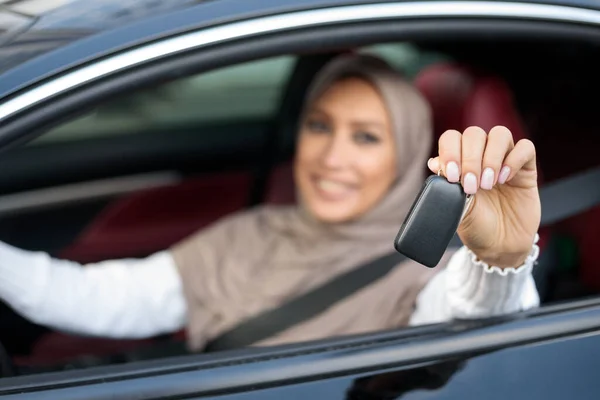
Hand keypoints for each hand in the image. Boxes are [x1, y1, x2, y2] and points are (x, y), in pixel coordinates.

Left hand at [428, 126, 540, 267]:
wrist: (499, 246)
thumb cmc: (475, 226)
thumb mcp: (455, 207)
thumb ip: (445, 185)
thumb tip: (433, 162)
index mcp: (459, 162)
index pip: (452, 138)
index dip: (451, 151)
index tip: (452, 176)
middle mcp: (480, 156)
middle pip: (474, 133)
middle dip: (471, 158)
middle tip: (472, 185)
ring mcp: (504, 160)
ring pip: (499, 134)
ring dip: (492, 157)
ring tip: (489, 184)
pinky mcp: (526, 169)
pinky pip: (526, 147)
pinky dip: (514, 159)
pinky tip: (506, 179)